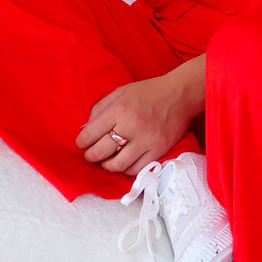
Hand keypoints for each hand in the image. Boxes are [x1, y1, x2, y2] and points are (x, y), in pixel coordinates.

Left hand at [76, 64, 203, 175]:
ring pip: (118, 164)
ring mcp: (146, 139)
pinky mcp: (159, 149)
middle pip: (102, 151)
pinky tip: (124, 163)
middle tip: (90, 155)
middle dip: (91, 156)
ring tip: (106, 161)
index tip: (81, 144)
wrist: (180, 94)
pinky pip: (137, 169)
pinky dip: (126, 169)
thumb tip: (85, 128)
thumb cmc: (149, 91)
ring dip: (107, 166)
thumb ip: (101, 108)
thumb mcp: (121, 92)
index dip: (82, 142)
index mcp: (120, 108)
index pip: (91, 133)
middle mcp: (131, 124)